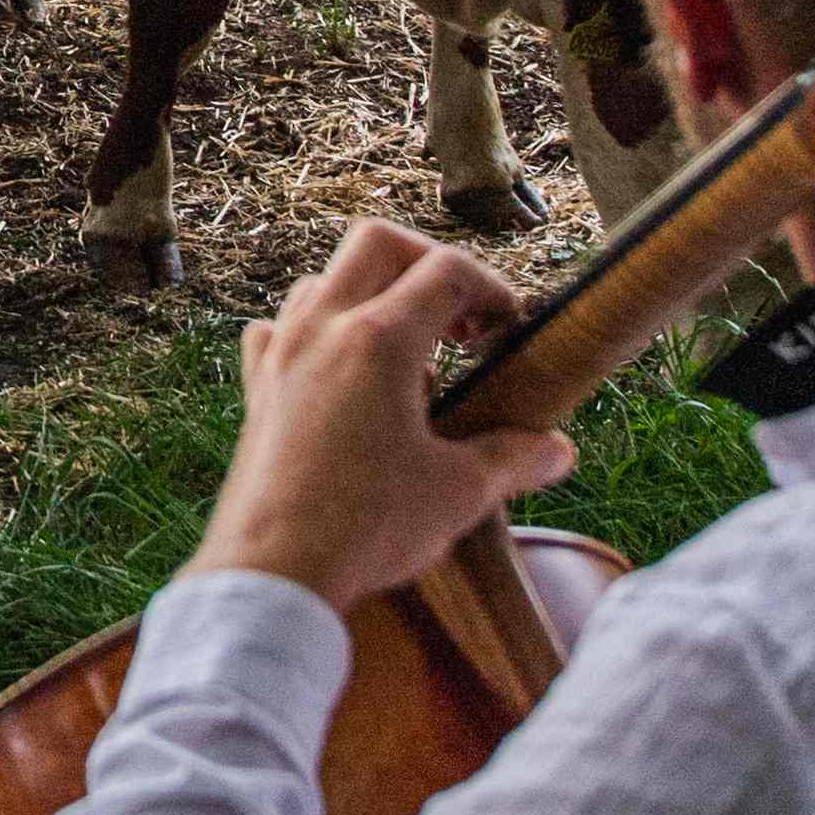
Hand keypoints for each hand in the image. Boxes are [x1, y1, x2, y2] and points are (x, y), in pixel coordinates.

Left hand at [194, 221, 572, 612]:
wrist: (273, 571)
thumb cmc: (367, 527)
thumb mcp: (459, 492)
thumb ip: (513, 459)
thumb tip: (557, 450)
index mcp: (378, 339)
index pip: (446, 270)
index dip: (492, 288)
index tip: (510, 330)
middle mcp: (322, 328)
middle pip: (377, 243)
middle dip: (428, 264)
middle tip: (462, 321)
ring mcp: (280, 354)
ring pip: (323, 280)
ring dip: (371, 296)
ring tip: (408, 356)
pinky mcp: (257, 389)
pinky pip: (278, 328)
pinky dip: (312, 331)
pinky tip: (337, 374)